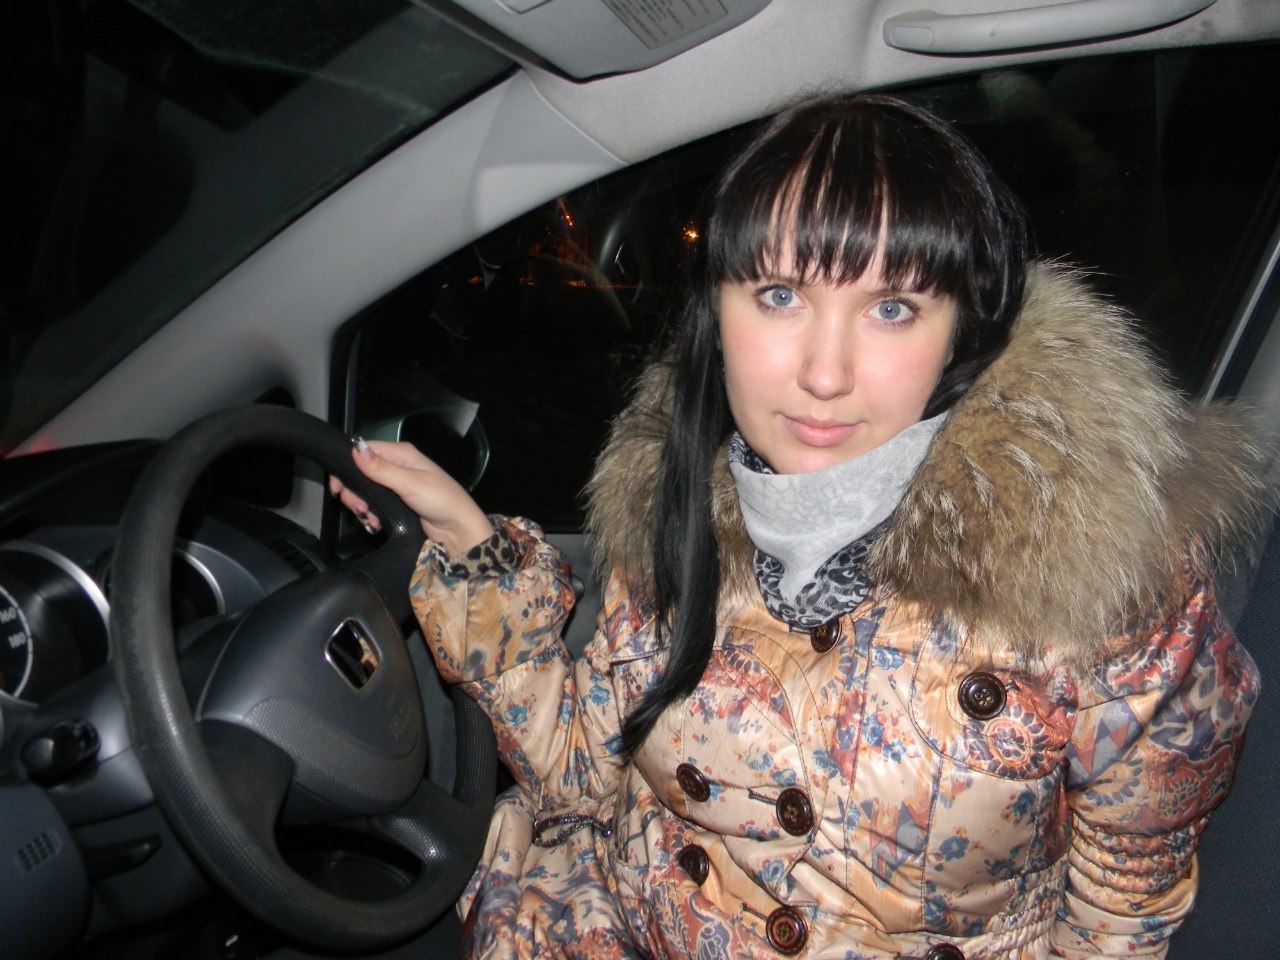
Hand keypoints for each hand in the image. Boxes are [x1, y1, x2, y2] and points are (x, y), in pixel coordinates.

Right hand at [329, 437, 493, 556]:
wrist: (457, 529)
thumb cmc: (439, 500)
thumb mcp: (410, 483)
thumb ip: (381, 469)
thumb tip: (355, 448)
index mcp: (401, 454)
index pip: (364, 450)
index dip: (347, 466)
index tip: (338, 487)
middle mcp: (396, 466)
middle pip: (360, 473)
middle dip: (354, 492)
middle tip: (359, 509)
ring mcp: (396, 485)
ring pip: (364, 491)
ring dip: (361, 506)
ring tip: (369, 518)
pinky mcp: (396, 502)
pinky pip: (373, 504)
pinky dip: (370, 513)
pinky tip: (374, 523)